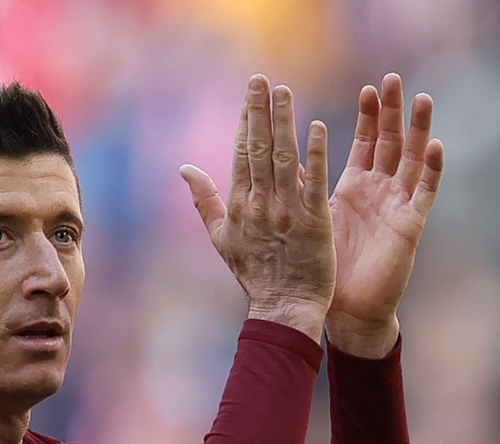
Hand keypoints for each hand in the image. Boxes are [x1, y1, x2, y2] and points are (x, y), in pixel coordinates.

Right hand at [181, 75, 335, 341]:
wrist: (283, 308)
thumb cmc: (255, 275)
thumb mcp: (222, 238)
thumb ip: (204, 201)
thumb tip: (184, 169)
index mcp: (240, 206)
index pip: (243, 153)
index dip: (247, 120)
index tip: (252, 91)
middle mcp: (260, 205)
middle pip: (259, 149)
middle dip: (260, 111)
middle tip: (262, 79)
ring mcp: (286, 213)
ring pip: (284, 159)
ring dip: (284, 123)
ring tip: (285, 93)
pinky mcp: (313, 223)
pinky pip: (314, 183)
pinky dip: (314, 155)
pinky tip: (316, 128)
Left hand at [327, 73, 444, 357]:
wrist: (346, 309)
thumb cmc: (327, 269)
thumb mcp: (312, 219)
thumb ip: (303, 186)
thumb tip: (283, 156)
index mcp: (355, 188)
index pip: (367, 143)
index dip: (369, 116)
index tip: (368, 88)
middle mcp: (380, 192)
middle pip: (391, 142)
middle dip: (392, 112)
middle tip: (393, 80)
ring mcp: (398, 206)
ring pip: (413, 160)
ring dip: (418, 130)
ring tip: (422, 99)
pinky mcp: (410, 225)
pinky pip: (424, 194)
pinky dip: (432, 170)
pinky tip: (435, 146)